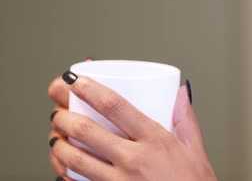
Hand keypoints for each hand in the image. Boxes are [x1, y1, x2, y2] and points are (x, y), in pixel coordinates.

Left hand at [48, 71, 215, 180]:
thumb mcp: (196, 150)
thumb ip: (186, 118)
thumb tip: (180, 91)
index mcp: (156, 140)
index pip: (115, 106)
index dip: (89, 89)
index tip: (75, 79)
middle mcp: (135, 160)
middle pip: (87, 130)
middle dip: (63, 116)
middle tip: (58, 110)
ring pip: (75, 159)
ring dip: (58, 144)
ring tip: (56, 136)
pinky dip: (64, 174)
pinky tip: (62, 167)